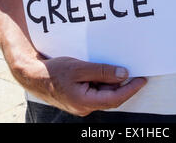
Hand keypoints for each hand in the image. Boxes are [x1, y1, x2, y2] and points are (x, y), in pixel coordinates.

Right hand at [16, 56, 146, 116]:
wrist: (33, 76)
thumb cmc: (53, 72)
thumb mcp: (79, 68)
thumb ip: (102, 71)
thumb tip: (123, 74)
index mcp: (85, 102)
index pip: (115, 99)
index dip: (131, 89)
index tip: (142, 80)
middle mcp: (84, 107)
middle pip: (111, 98)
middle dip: (124, 86)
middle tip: (136, 72)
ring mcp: (81, 104)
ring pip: (103, 95)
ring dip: (112, 84)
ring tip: (119, 69)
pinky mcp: (78, 98)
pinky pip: (95, 92)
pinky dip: (102, 83)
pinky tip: (104, 73)